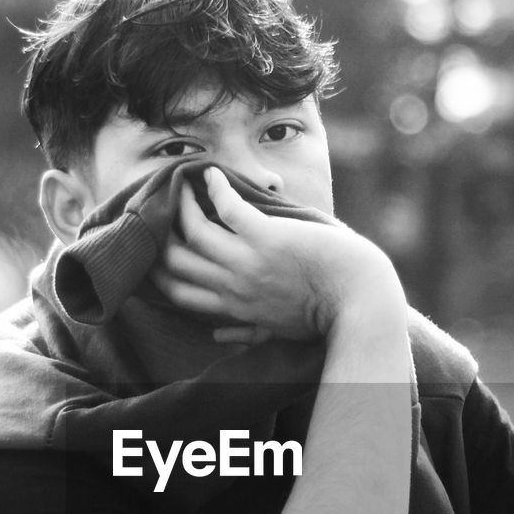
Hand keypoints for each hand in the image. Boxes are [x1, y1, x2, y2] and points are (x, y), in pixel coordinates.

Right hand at [149, 167, 402, 340]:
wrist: (358, 302)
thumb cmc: (324, 317)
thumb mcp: (276, 331)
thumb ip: (244, 332)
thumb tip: (216, 338)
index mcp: (234, 308)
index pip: (178, 293)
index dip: (158, 271)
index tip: (155, 250)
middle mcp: (233, 286)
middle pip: (175, 261)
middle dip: (161, 234)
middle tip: (162, 210)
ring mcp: (247, 262)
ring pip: (193, 229)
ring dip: (183, 203)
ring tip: (182, 185)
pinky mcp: (266, 237)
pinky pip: (228, 207)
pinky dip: (216, 188)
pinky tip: (212, 174)